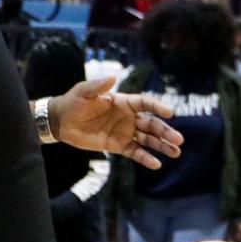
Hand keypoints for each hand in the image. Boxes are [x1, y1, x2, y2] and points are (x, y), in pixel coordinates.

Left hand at [49, 77, 183, 169]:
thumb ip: (97, 86)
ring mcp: (124, 132)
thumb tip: (111, 77)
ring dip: (161, 145)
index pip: (145, 104)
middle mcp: (128, 117)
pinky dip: (145, 158)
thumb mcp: (84, 92)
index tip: (170, 113)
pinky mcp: (117, 146)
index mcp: (123, 102)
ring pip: (147, 140)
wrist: (61, 121)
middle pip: (151, 124)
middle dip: (165, 132)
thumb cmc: (74, 102)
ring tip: (176, 152)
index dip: (158, 108)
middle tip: (179, 139)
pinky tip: (156, 164)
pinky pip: (134, 152)